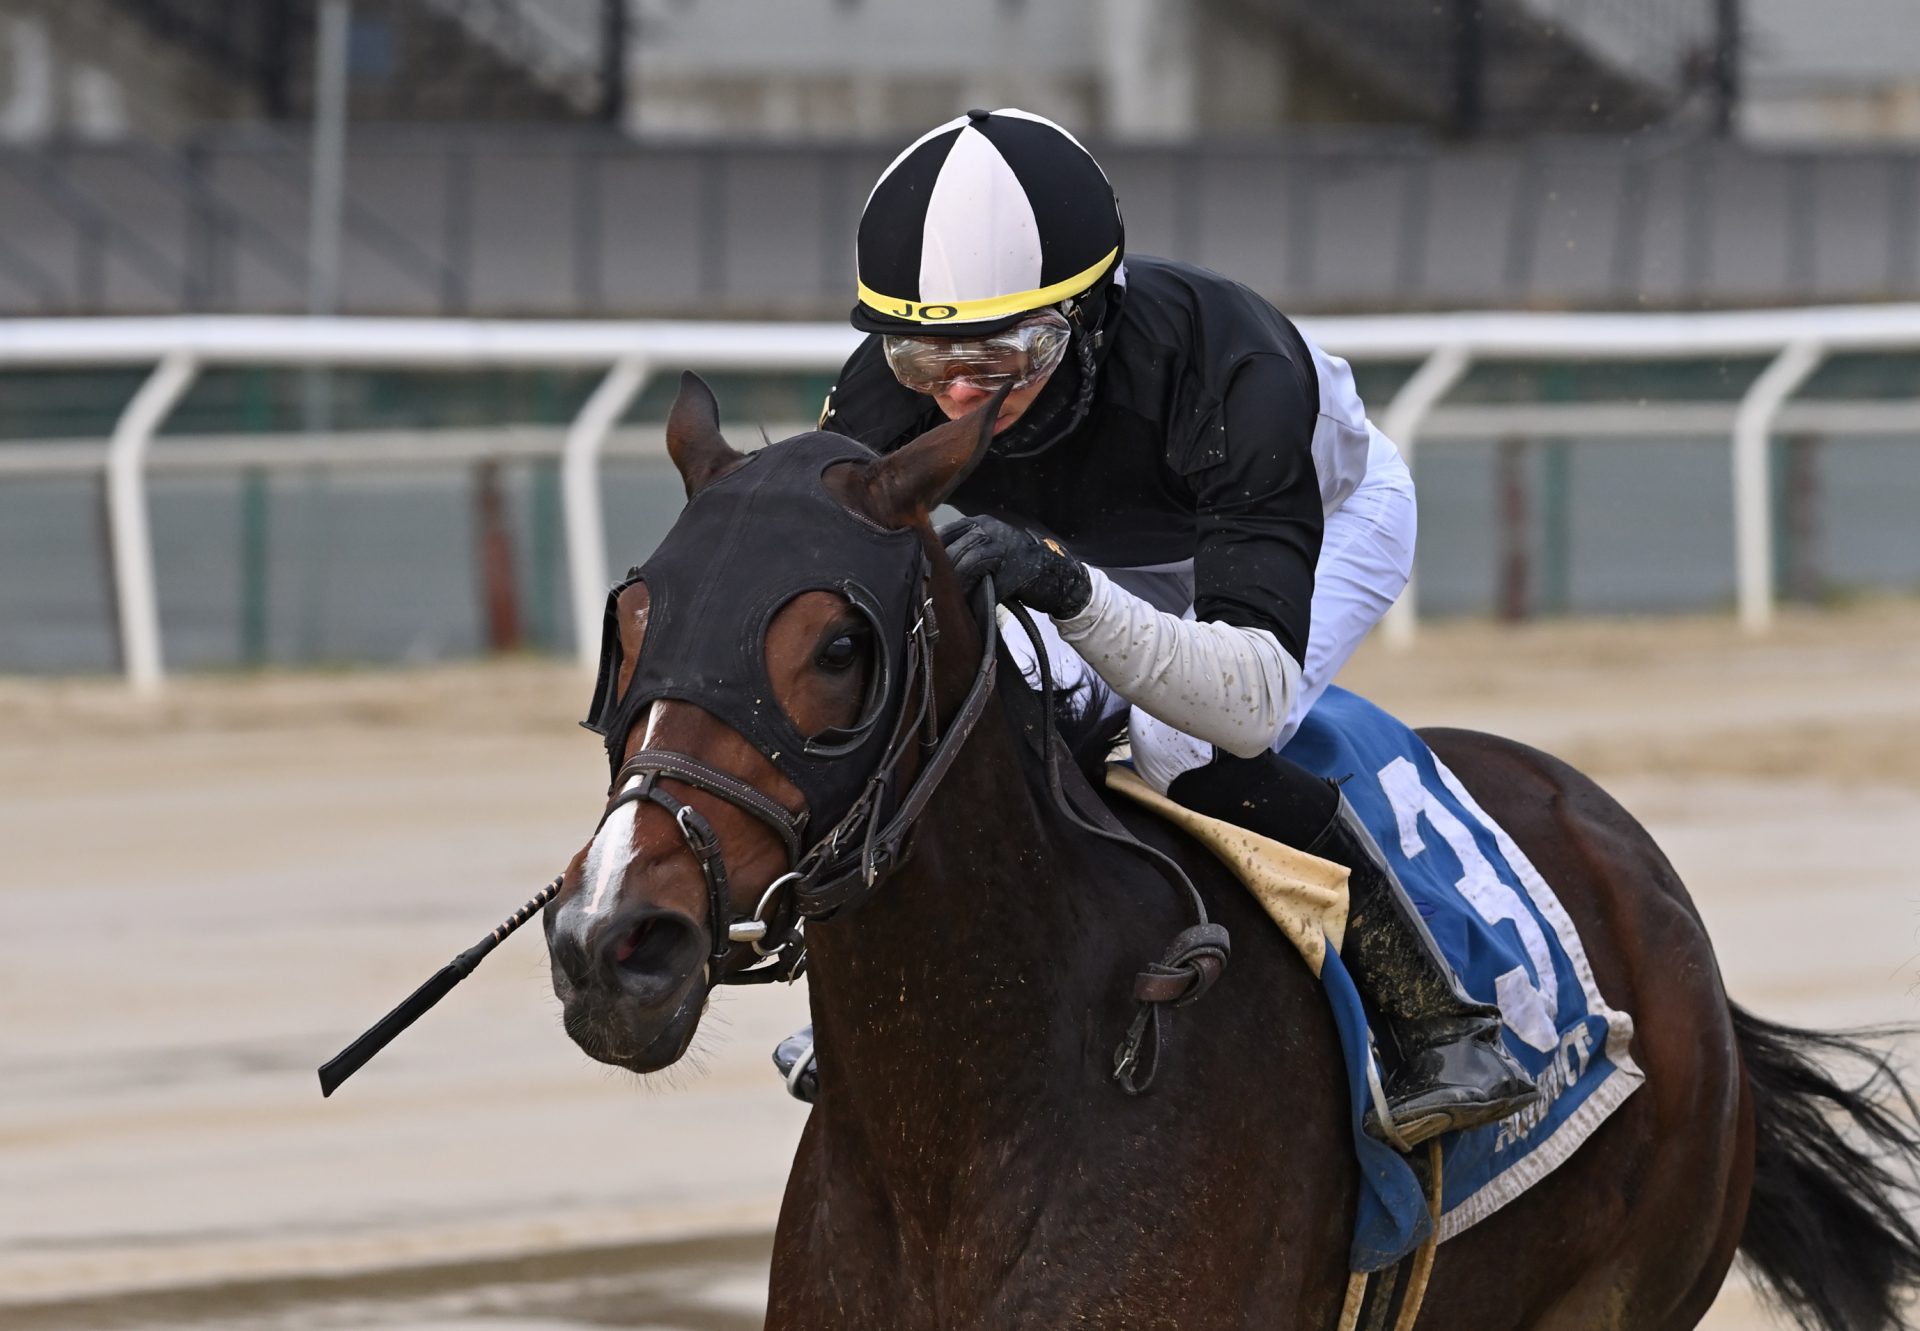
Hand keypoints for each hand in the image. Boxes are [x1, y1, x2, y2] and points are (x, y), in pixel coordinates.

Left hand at [939, 515, 1092, 617]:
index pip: (946, 532)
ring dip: (955, 583)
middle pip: (953, 549)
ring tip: (947, 597)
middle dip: (940, 571)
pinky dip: (975, 592)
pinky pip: (986, 581)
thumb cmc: (1018, 561)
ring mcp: (1002, 547)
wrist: (1055, 573)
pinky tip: (968, 601)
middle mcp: (990, 530)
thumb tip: (934, 565)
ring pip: (967, 563)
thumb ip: (966, 549)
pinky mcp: (1012, 568)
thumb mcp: (990, 547)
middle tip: (930, 588)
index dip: (932, 550)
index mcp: (981, 523)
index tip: (922, 567)